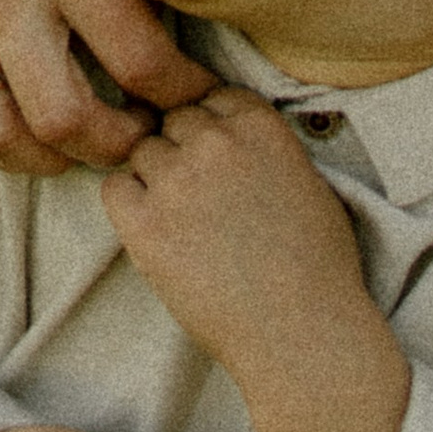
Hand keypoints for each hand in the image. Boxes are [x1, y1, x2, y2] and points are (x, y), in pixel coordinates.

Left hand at [103, 89, 373, 380]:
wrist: (301, 333)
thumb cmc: (318, 268)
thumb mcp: (310, 183)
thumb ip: (266, 148)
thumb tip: (234, 137)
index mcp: (260, 125)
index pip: (213, 98)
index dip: (213, 130)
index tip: (219, 162)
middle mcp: (214, 142)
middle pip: (174, 121)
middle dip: (183, 151)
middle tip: (198, 198)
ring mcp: (176, 180)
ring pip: (143, 152)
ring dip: (155, 178)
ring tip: (182, 224)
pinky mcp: (145, 224)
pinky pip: (114, 188)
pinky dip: (128, 205)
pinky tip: (154, 233)